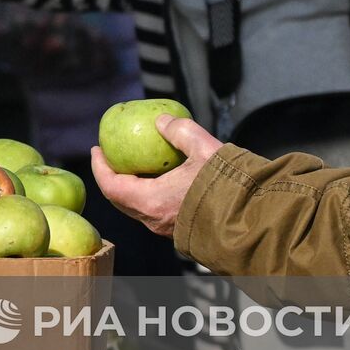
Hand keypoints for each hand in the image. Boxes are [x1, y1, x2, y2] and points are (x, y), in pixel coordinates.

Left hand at [90, 114, 223, 237]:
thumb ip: (180, 130)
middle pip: (121, 199)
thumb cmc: (227, 185)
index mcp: (151, 202)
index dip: (100, 167)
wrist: (253, 219)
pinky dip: (147, 194)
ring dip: (130, 186)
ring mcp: (166, 228)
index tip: (97, 149)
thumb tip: (161, 120)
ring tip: (133, 164)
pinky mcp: (180, 230)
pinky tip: (158, 178)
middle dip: (112, 176)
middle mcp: (154, 220)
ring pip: (137, 207)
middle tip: (110, 155)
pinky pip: (154, 211)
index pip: (112, 186)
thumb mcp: (203, 148)